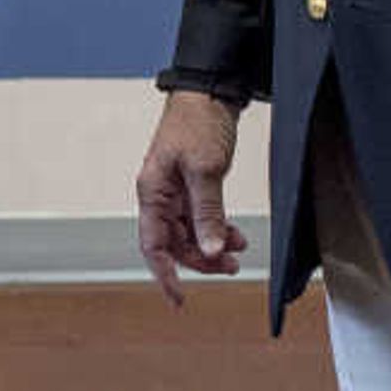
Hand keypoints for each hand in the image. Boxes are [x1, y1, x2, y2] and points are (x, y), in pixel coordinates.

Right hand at [134, 90, 247, 304]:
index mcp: (153, 192)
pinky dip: (217, 229)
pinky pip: (200, 218)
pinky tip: (235, 234)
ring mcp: (175, 191)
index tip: (179, 299)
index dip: (165, 275)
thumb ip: (207, 213)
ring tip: (238, 252)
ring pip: (190, 232)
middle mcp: (160, 195)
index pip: (153, 245)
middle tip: (229, 268)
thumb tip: (210, 250)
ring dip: (212, 245)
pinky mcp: (191, 184)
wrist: (209, 91)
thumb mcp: (205, 170)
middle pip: (174, 243)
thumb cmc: (198, 122)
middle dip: (200, 260)